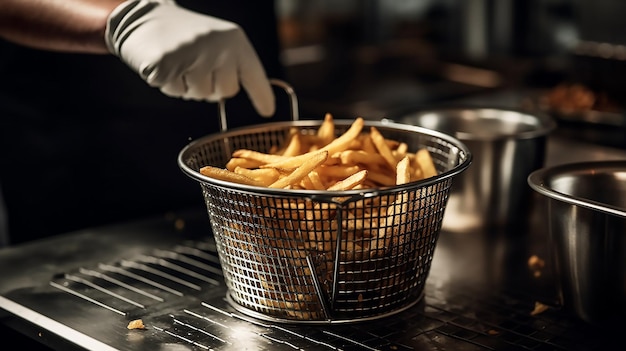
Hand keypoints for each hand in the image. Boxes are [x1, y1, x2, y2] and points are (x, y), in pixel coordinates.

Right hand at [105, 0, 274, 115]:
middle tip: (194, 65)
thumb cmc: (183, 36)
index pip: (253, 74)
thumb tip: (253, 100)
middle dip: (209, 87)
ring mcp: (193, 54)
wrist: (142, 16)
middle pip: (224, 92)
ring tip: (178, 63)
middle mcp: (218, 46)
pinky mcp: (168, 64)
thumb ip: (232, 65)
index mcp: (234, 40)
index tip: (267, 111)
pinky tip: (164, 65)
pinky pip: (175, 91)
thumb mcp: (216, 42)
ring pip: (200, 94)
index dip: (261, 95)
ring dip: (188, 86)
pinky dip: (168, 84)